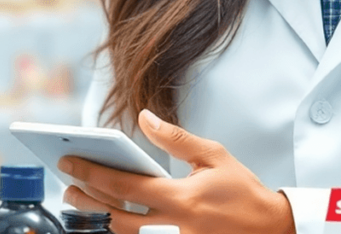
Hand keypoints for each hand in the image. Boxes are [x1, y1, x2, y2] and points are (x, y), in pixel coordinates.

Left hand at [59, 109, 295, 233]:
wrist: (272, 230)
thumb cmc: (243, 192)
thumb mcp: (214, 156)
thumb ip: (176, 139)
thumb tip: (145, 118)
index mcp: (181, 198)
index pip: (125, 185)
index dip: (92, 173)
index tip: (70, 162)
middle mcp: (173, 226)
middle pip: (114, 217)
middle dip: (86, 200)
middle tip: (68, 186)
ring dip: (98, 220)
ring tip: (82, 203)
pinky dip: (122, 231)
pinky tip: (110, 220)